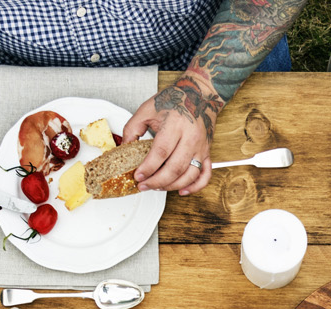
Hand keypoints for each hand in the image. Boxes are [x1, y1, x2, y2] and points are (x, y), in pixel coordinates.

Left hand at [124, 77, 217, 195]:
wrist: (199, 95)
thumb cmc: (174, 100)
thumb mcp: (147, 109)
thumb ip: (132, 129)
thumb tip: (123, 148)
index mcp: (175, 124)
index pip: (161, 152)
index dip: (148, 167)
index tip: (137, 175)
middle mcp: (191, 137)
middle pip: (176, 167)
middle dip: (157, 181)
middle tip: (143, 185)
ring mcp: (201, 147)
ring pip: (190, 174)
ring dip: (172, 185)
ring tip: (156, 186)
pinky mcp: (207, 152)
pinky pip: (205, 175)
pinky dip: (195, 186)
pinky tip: (182, 190)